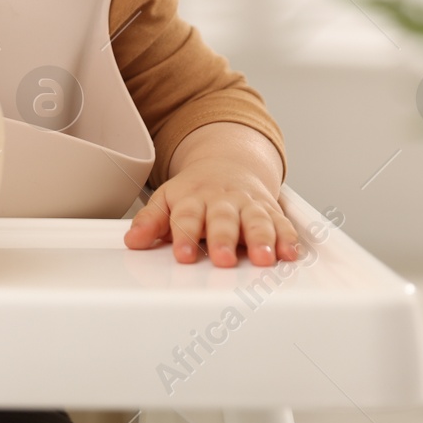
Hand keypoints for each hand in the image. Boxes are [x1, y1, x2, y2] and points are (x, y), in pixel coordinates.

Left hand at [123, 156, 299, 266]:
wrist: (228, 164)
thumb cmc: (195, 190)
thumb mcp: (167, 199)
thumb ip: (151, 221)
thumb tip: (133, 240)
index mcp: (193, 198)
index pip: (187, 216)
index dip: (185, 236)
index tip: (183, 255)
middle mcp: (222, 201)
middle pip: (223, 219)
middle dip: (224, 239)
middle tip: (223, 258)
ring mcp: (248, 205)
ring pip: (256, 220)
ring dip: (261, 239)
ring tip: (262, 258)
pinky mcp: (271, 211)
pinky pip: (282, 223)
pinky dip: (288, 238)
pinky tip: (290, 253)